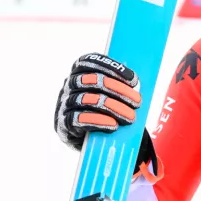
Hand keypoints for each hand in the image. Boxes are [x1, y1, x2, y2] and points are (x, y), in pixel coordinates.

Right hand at [54, 53, 162, 181]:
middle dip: (117, 89)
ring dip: (112, 107)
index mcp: (80, 71)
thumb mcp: (111, 93)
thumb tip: (136, 82)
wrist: (90, 140)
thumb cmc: (103, 110)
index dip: (112, 67)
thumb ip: (120, 84)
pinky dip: (98, 121)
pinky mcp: (63, 124)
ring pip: (86, 99)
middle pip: (91, 80)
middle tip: (137, 102)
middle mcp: (69, 85)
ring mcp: (64, 103)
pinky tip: (113, 125)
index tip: (133, 80)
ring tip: (130, 117)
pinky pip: (78, 119)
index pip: (90, 61)